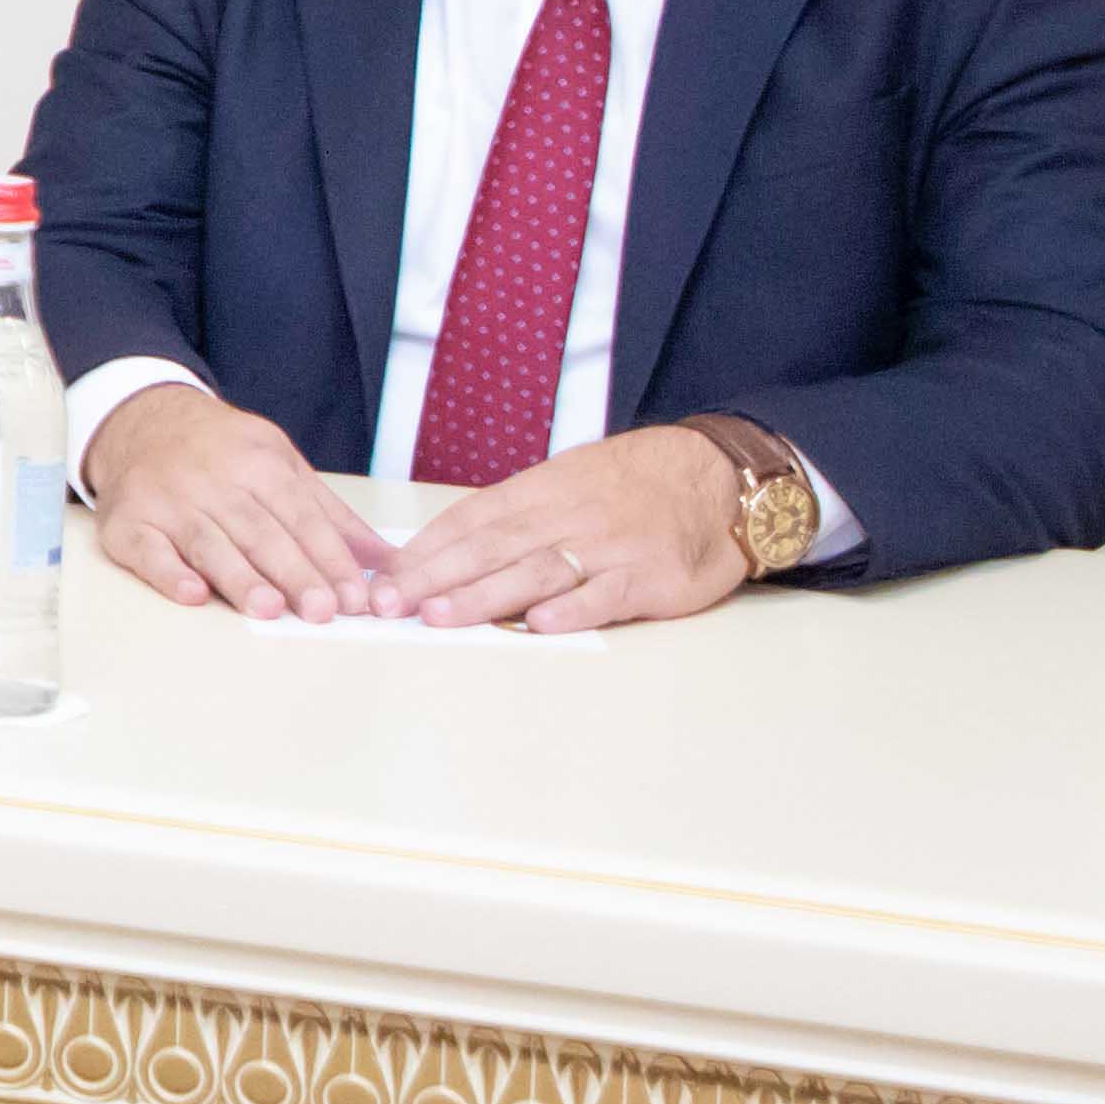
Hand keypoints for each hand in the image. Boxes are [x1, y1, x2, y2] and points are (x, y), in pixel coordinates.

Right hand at [82, 382, 399, 620]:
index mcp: (259, 463)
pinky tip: (192, 594)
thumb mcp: (281, 464)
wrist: (142, 422)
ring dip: (239, 578)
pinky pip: (148, 551)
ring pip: (210, 544)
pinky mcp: (127, 522)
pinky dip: (168, 572)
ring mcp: (167, 501)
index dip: (329, 559)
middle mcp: (213, 480)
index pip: (302, 518)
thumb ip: (329, 515)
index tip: (355, 598)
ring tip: (268, 609)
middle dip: (294, 574)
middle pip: (260, 533)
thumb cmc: (221, 452)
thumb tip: (388, 560)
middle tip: (322, 611)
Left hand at [372, 424, 754, 634]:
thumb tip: (450, 546)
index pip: (471, 518)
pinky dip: (571, 610)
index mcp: (543, 490)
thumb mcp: (571, 481)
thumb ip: (518, 514)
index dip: (426, 548)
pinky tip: (536, 625)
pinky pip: (605, 595)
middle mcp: (569, 515)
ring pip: (537, 571)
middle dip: (433, 575)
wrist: (720, 478)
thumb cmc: (635, 485)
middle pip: (491, 546)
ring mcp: (609, 547)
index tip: (384, 575)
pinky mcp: (649, 577)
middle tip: (388, 602)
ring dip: (483, 594)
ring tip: (438, 614)